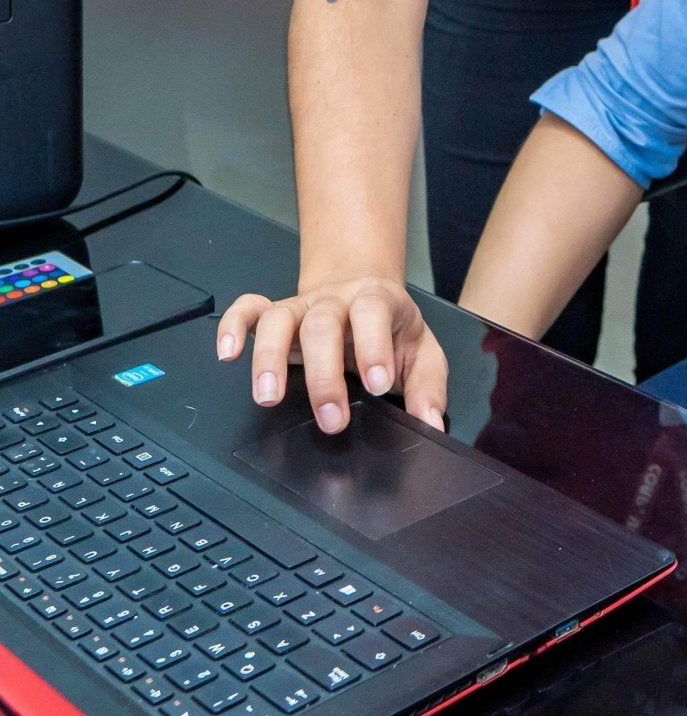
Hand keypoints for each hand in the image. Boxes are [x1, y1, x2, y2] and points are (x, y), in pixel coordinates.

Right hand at [216, 276, 447, 434]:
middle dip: (324, 374)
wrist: (363, 293)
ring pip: (279, 318)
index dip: (373, 346)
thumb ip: (428, 386)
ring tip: (269, 396)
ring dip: (270, 357)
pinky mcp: (274, 313)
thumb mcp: (421, 351)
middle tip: (331, 419)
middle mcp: (334, 301)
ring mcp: (301, 306)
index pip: (373, 312)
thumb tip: (429, 422)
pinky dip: (234, 327)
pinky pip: (247, 310)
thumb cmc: (391, 328)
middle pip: (322, 324)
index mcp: (376, 302)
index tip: (377, 384)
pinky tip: (228, 354)